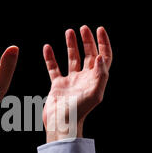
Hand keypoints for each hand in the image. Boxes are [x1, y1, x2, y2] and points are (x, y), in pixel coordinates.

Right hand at [42, 26, 111, 142]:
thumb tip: (101, 56)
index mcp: (96, 80)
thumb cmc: (78, 111)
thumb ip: (100, 75)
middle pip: (89, 55)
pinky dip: (50, 58)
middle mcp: (85, 79)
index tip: (99, 29)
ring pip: (72, 59)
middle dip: (87, 41)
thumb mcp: (94, 93)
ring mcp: (71, 81)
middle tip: (83, 28)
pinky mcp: (58, 85)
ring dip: (72, 45)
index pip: (104, 57)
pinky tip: (47, 47)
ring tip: (69, 32)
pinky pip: (54, 68)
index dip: (103, 43)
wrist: (61, 123)